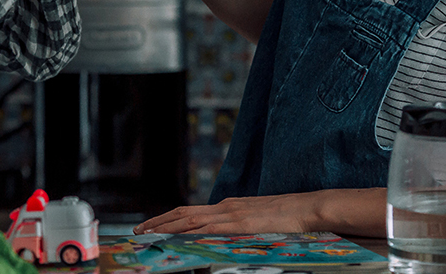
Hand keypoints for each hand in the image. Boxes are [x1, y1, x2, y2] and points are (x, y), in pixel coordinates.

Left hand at [133, 194, 315, 234]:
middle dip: (159, 221)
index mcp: (228, 207)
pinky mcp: (239, 222)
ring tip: (148, 233)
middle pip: (183, 213)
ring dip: (166, 225)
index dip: (169, 218)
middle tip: (139, 230)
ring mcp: (230, 213)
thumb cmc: (286, 218)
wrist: (306, 208)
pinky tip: (176, 235)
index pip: (191, 211)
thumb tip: (224, 239)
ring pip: (189, 218)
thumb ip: (238, 228)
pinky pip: (208, 227)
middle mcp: (225, 207)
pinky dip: (188, 231)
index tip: (152, 225)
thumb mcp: (256, 222)